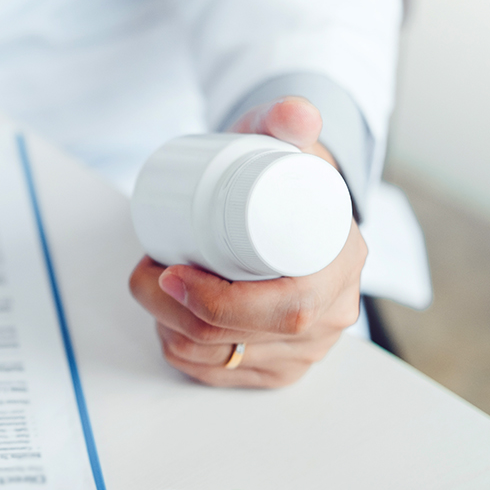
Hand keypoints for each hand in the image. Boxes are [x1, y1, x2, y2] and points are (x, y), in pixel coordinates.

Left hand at [128, 97, 366, 387]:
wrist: (290, 202)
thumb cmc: (283, 174)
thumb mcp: (284, 140)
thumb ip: (288, 117)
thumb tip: (296, 114)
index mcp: (342, 265)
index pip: (288, 309)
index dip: (219, 303)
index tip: (170, 272)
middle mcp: (332, 315)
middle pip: (240, 338)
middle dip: (172, 311)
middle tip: (147, 270)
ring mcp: (306, 350)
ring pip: (216, 359)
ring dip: (167, 326)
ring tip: (155, 284)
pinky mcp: (276, 369)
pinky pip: (215, 375)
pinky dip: (179, 350)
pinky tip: (168, 321)